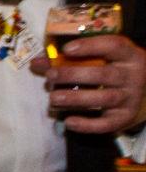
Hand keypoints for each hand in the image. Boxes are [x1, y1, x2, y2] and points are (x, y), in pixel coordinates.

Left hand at [31, 34, 145, 134]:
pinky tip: (69, 121)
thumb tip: (36, 63)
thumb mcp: (100, 60)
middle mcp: (133, 76)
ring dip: (76, 99)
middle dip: (74, 75)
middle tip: (51, 75)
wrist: (143, 95)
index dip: (90, 46)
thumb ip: (68, 60)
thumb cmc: (114, 71)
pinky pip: (107, 124)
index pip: (114, 46)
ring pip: (105, 98)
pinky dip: (87, 125)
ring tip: (53, 99)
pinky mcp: (125, 117)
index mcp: (128, 56)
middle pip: (105, 74)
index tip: (66, 49)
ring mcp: (130, 98)